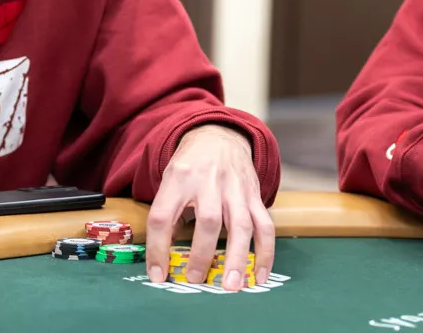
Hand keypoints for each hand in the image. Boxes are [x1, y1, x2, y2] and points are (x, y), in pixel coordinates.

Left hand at [145, 125, 274, 291]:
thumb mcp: (169, 180)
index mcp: (179, 178)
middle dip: (202, 254)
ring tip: (232, 286)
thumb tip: (166, 258)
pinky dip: (265, 252)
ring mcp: (235, 188)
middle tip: (195, 280)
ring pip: (241, 224)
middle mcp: (209, 181)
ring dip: (237, 258)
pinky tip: (259, 275)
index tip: (157, 275)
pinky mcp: (254, 195)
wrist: (219, 136)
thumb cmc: (190, 165)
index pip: (163, 216)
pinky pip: (265, 225)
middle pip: (208, 220)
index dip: (157, 248)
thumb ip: (169, 214)